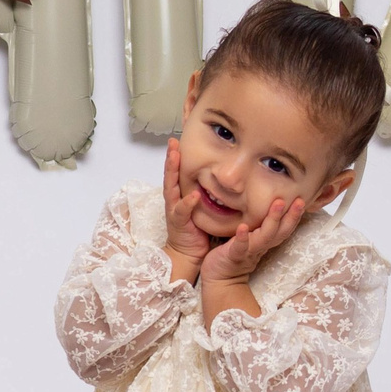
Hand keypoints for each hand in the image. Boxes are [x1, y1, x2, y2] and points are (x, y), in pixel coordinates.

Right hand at [162, 139, 214, 267]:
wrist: (188, 253)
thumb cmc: (196, 229)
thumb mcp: (200, 206)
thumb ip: (205, 190)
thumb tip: (220, 174)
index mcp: (179, 194)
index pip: (177, 171)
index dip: (177, 155)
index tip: (180, 138)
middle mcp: (173, 199)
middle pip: (170, 174)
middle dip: (171, 157)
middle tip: (172, 141)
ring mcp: (174, 210)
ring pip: (170, 187)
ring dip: (172, 171)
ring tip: (175, 156)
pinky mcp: (179, 223)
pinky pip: (181, 211)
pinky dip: (187, 203)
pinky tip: (193, 195)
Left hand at [200, 195, 306, 284]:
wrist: (220, 279)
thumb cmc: (233, 253)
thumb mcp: (249, 238)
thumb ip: (257, 226)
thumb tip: (265, 204)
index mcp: (264, 241)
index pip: (284, 229)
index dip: (294, 216)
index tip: (303, 200)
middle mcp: (260, 246)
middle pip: (280, 232)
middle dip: (291, 216)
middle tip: (300, 201)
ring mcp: (248, 252)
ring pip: (265, 237)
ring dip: (273, 220)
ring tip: (278, 203)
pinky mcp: (233, 256)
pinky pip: (239, 248)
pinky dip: (242, 238)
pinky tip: (242, 227)